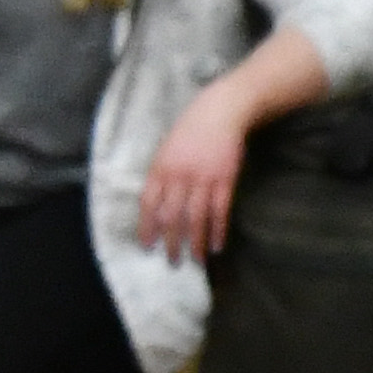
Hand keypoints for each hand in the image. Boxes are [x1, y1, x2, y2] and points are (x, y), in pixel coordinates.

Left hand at [139, 85, 247, 263]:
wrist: (221, 111)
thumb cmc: (190, 132)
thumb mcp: (166, 151)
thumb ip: (160, 178)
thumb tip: (155, 209)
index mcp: (161, 169)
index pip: (149, 204)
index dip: (147, 227)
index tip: (147, 246)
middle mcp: (180, 176)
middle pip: (172, 216)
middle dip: (171, 242)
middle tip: (172, 261)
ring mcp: (204, 178)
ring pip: (196, 218)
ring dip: (195, 242)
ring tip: (195, 261)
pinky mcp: (225, 179)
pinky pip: (220, 210)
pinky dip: (218, 230)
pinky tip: (217, 245)